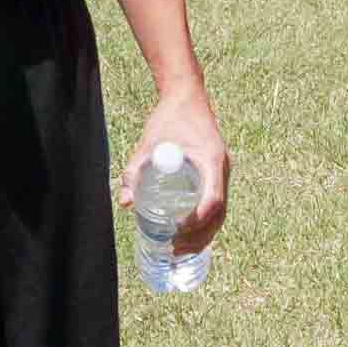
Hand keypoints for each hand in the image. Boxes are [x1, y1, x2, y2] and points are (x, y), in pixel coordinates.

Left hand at [116, 85, 228, 256]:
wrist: (187, 97)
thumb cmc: (169, 117)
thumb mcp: (148, 143)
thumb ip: (135, 170)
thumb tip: (125, 203)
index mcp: (211, 160)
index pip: (213, 199)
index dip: (198, 219)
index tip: (178, 229)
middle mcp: (222, 169)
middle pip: (219, 214)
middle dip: (200, 236)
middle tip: (174, 249)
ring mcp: (221, 173)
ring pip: (220, 213)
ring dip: (203, 234)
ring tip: (179, 249)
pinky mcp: (215, 174)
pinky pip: (216, 204)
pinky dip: (205, 223)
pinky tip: (188, 233)